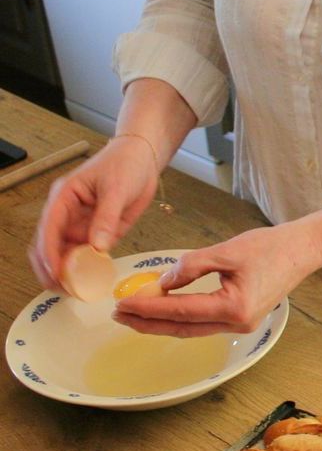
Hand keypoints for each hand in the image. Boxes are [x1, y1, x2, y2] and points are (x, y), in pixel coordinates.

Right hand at [29, 136, 159, 289]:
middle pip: (48, 244)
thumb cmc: (125, 163)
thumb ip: (106, 218)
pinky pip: (86, 253)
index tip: (55, 272)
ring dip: (66, 271)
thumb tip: (97, 247)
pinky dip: (84, 267)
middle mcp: (67, 213)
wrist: (143, 159)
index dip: (49, 252)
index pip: (49, 228)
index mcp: (64, 197)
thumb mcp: (117, 189)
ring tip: (73, 291)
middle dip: (50, 267)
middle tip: (60, 288)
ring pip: (65, 252)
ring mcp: (80, 223)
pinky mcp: (96, 231)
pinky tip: (88, 281)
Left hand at [112, 222, 320, 336]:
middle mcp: (237, 323)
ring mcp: (241, 325)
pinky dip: (180, 318)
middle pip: (182, 328)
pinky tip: (164, 310)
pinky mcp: (242, 319)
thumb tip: (162, 283)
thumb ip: (190, 266)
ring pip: (191, 329)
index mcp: (234, 307)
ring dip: (161, 323)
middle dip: (147, 323)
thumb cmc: (271, 247)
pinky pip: (203, 323)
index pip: (179, 311)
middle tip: (118, 314)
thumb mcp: (225, 251)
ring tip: (134, 314)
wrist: (303, 250)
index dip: (147, 308)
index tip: (122, 303)